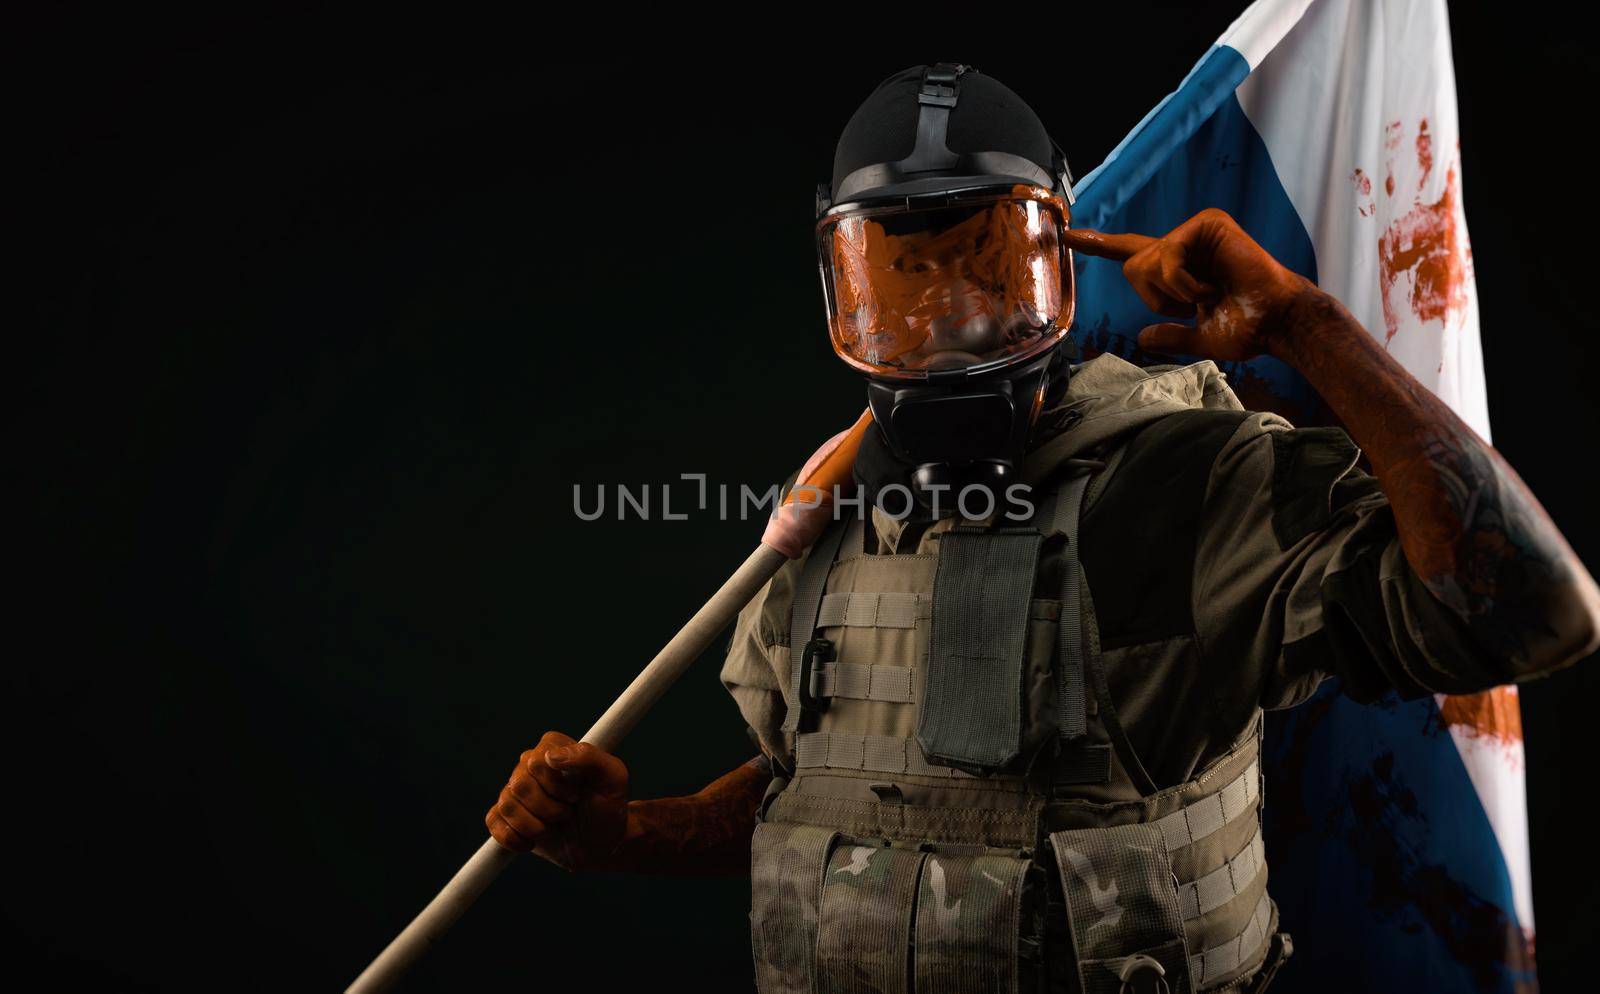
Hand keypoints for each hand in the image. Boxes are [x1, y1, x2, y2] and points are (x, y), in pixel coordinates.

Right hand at [485, 730, 629, 870]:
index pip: (536, 761)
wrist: (601, 843)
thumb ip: (590, 758)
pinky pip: (493, 821)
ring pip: (506, 805)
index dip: (557, 786)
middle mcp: (530, 764)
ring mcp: (515, 789)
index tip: (577, 796)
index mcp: (554, 747)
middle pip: (519, 784)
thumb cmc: (608, 807)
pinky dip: (514, 838)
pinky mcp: (506, 814)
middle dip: (548, 809)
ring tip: (554, 827)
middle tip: (567, 813)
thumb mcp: (613, 779)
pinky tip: (533, 841)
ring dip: (535, 826)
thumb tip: (553, 756)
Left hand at [1063, 207, 1315, 360]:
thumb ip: (1169, 335)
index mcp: (1178, 268)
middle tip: (1196, 305)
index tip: (1067, 234)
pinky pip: (1168, 257)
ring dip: (1173, 293)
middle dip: (1157, 297)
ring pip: (1148, 263)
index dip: (1098, 244)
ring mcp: (1195, 230)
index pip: (1129, 253)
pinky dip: (1184, 284)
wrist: (1275, 323)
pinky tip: (1211, 289)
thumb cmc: (1246, 330)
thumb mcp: (1197, 338)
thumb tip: (1142, 337)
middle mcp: (1183, 244)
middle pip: (1132, 266)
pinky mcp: (1208, 223)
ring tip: (1209, 296)